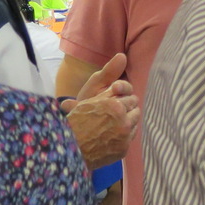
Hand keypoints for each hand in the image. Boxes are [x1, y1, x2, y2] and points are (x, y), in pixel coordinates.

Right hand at [60, 52, 139, 169]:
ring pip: (135, 123)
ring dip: (127, 121)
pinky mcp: (123, 149)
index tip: (115, 100)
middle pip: (136, 109)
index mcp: (114, 105)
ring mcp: (123, 137)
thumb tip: (123, 56)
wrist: (68, 144)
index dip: (123, 98)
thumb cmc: (77, 114)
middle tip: (115, 111)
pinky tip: (113, 133)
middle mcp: (122, 121)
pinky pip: (131, 137)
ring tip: (113, 121)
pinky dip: (125, 134)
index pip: (131, 97)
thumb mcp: (91, 89)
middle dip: (127, 108)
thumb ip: (109, 72)